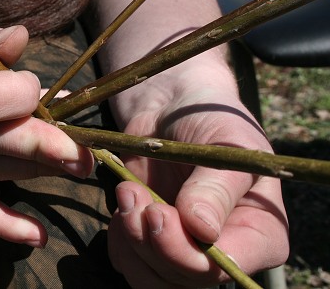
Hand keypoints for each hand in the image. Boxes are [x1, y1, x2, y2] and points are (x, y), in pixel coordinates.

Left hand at [106, 68, 288, 287]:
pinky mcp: (153, 243)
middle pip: (182, 277)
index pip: (222, 267)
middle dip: (149, 240)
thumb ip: (216, 188)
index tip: (156, 212)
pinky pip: (130, 264)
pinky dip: (118, 240)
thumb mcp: (225, 144)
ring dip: (130, 240)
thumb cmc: (212, 119)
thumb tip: (203, 231)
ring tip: (126, 193)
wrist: (174, 108)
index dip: (184, 250)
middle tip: (132, 193)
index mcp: (261, 234)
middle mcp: (225, 252)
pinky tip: (123, 204)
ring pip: (152, 278)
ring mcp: (186, 250)